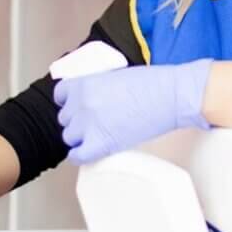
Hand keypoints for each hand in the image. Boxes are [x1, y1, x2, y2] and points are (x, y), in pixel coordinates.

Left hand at [53, 59, 212, 164]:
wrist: (171, 95)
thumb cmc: (152, 83)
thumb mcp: (115, 75)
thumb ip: (97, 86)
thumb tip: (92, 99)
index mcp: (84, 83)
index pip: (60, 95)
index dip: (70, 103)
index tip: (77, 108)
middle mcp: (81, 103)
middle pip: (66, 119)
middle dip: (78, 121)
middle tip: (95, 123)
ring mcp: (88, 124)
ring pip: (70, 137)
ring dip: (81, 138)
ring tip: (98, 137)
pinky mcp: (100, 144)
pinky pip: (78, 155)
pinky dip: (82, 155)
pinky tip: (91, 152)